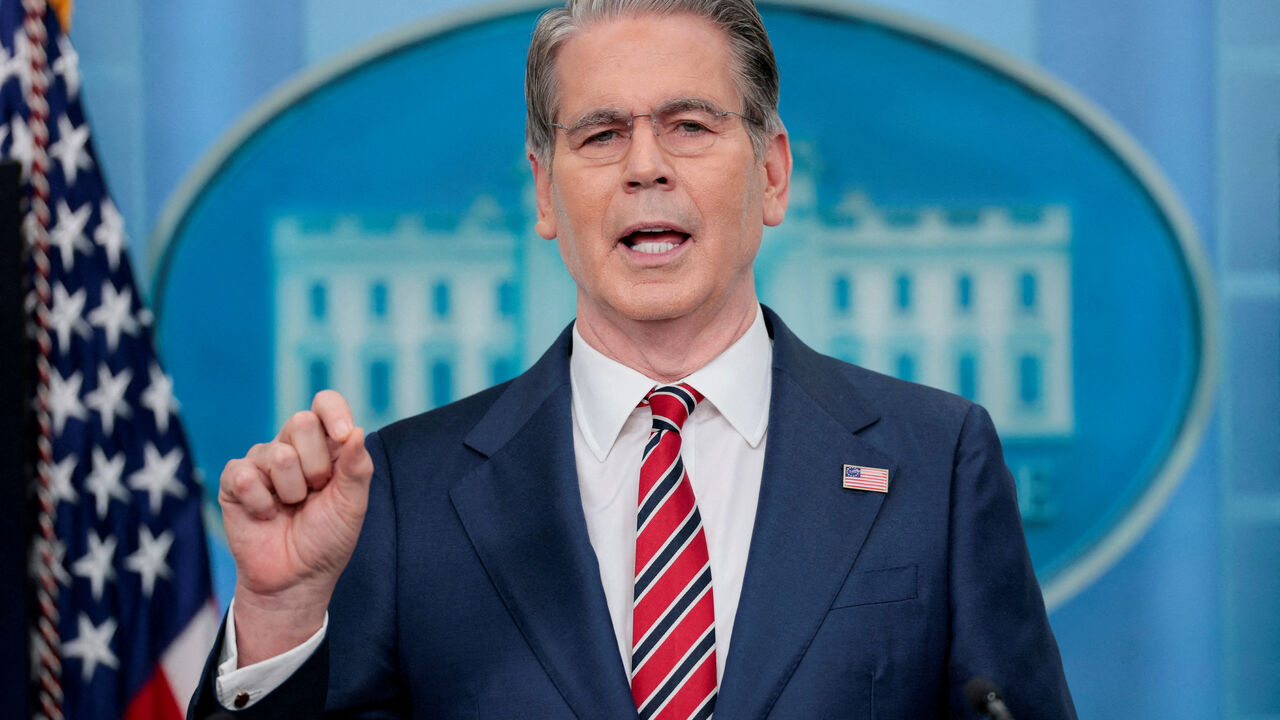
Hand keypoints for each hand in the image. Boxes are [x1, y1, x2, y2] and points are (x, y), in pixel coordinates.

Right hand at [218, 390, 373, 664]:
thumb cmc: (328, 537)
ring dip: (292, 491)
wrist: (297, 577)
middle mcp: (292, 445)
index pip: (325, 403)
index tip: (342, 433)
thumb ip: (357, 467)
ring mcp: (261, 461)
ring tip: (291, 508)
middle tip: (316, 492)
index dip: (332, 411)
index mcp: (325, 444)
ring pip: (277, 454)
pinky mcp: (234, 481)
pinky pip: (246, 475)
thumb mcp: (352, 503)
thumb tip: (356, 431)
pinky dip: (261, 503)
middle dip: (316, 465)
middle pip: (300, 422)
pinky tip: (266, 515)